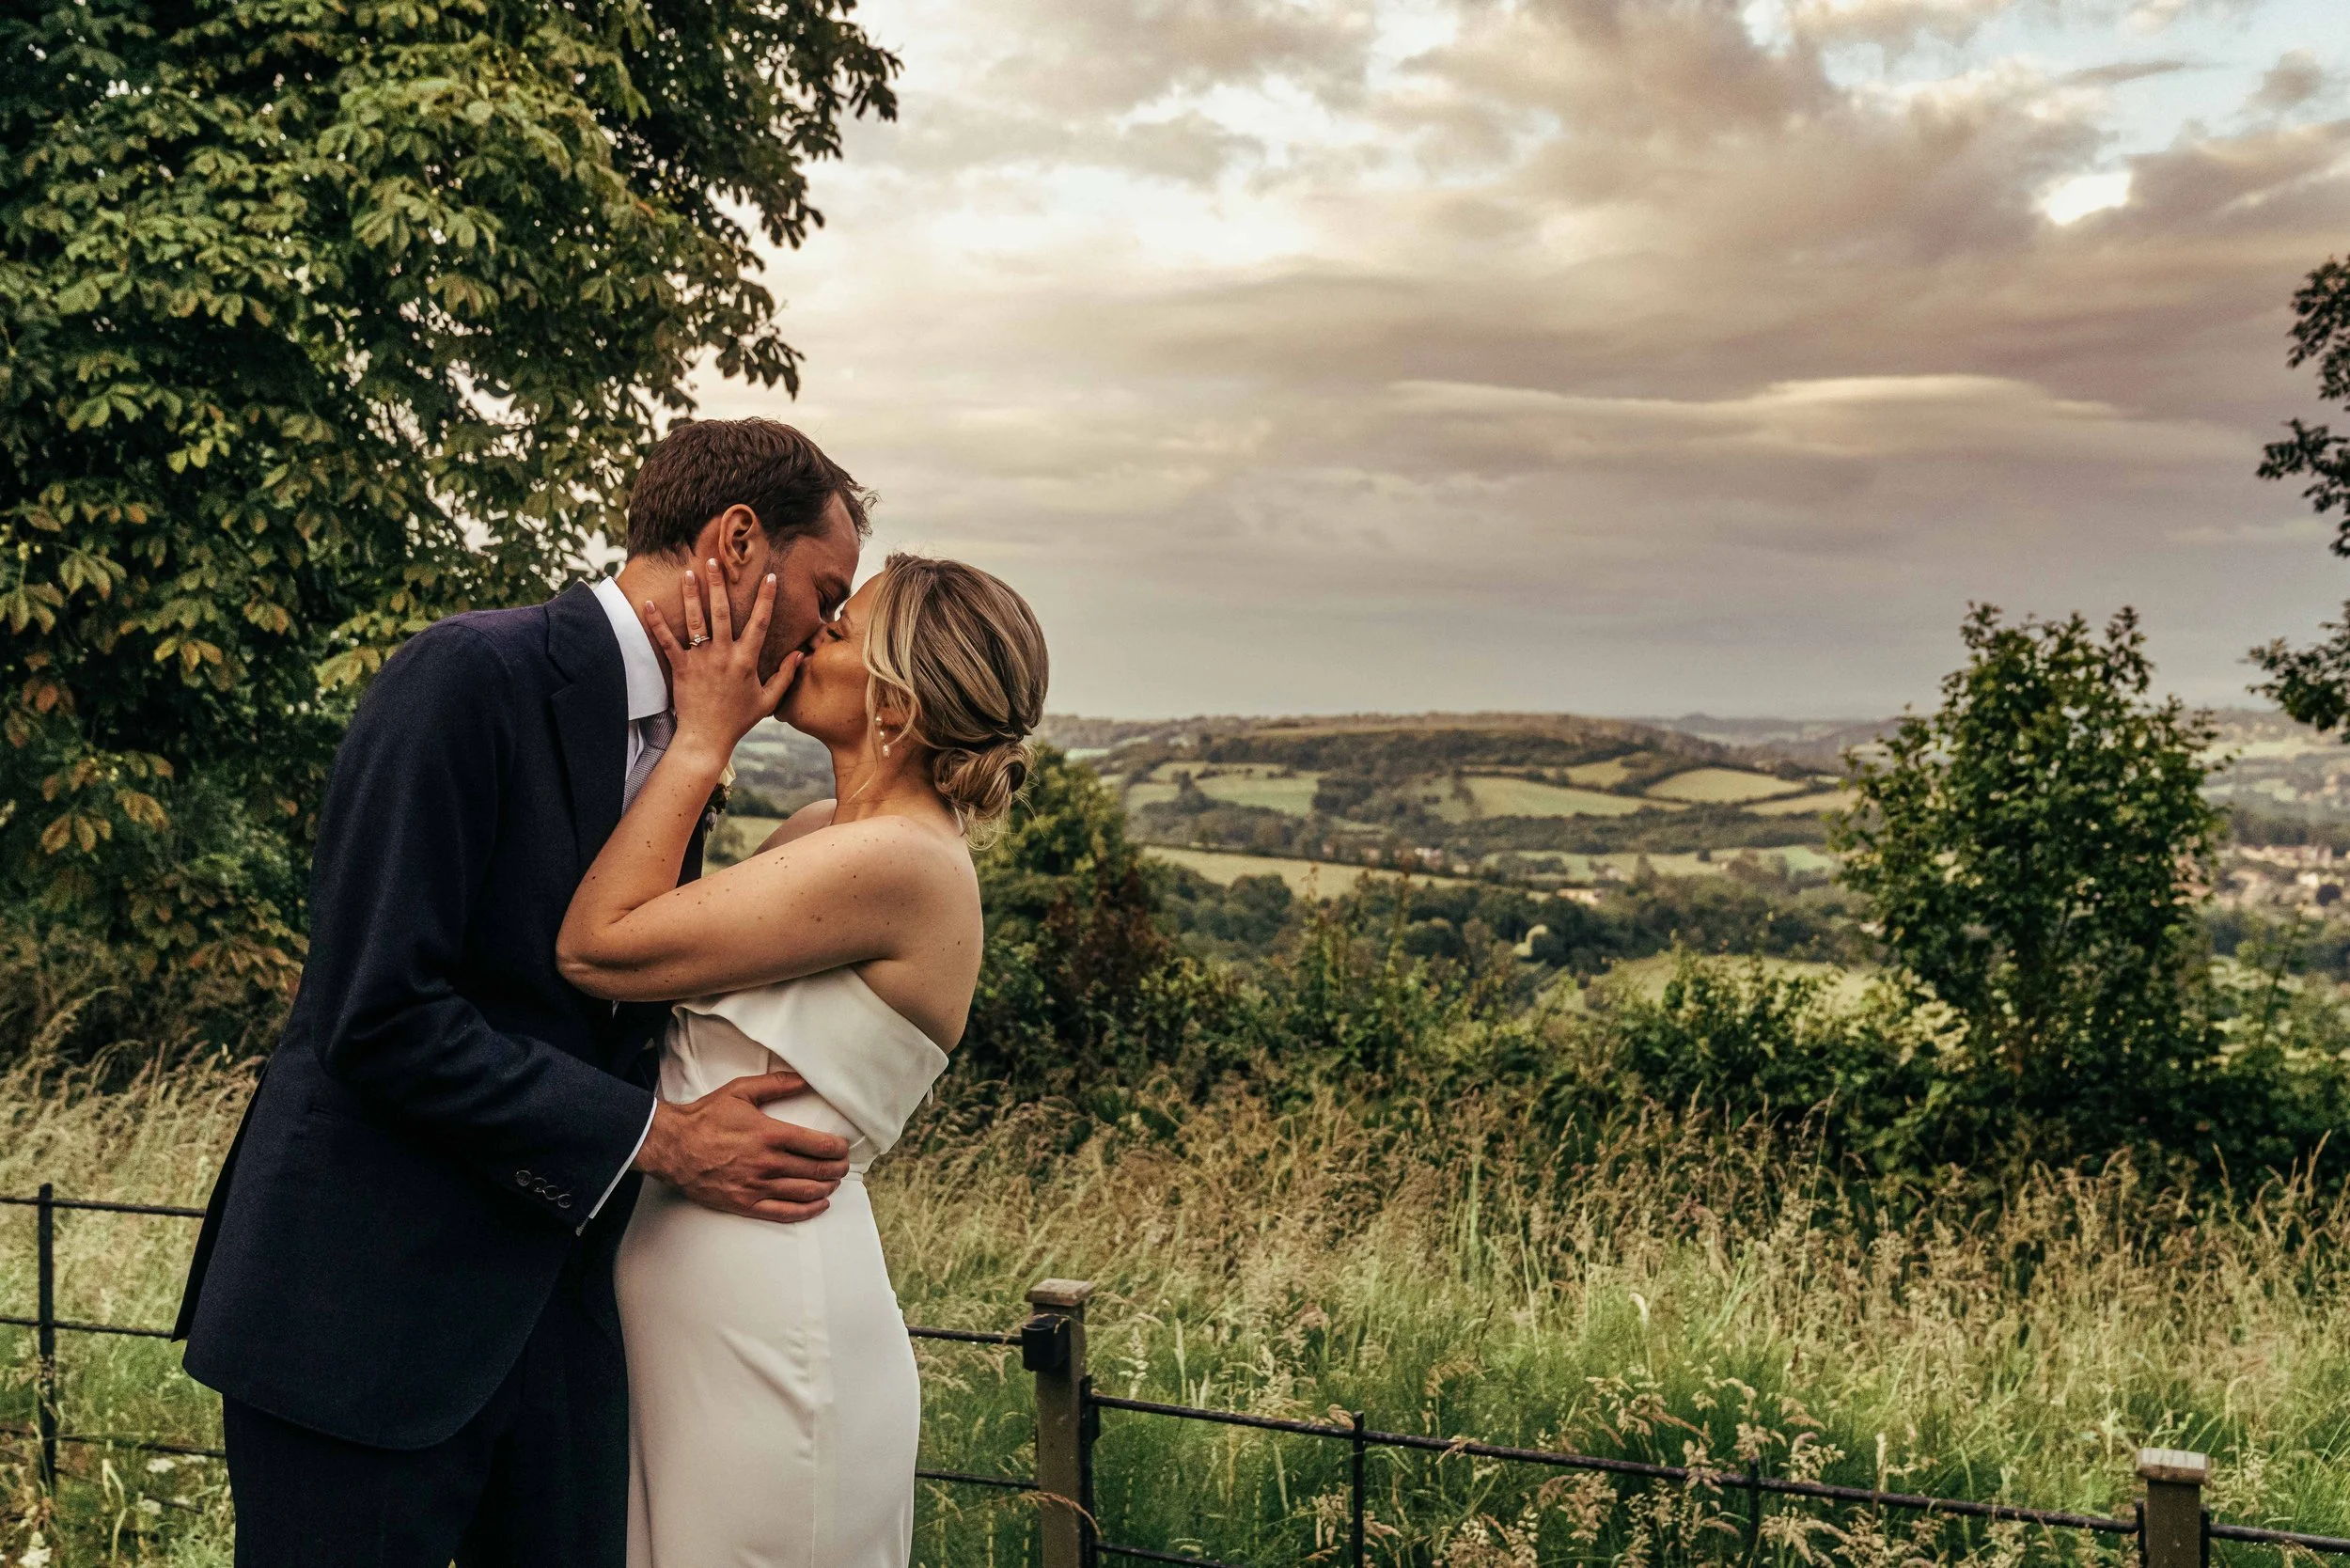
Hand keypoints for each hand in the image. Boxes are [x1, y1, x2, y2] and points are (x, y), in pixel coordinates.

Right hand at [633, 1070, 851, 1222]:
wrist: (672, 1146)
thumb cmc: (706, 1117)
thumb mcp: (740, 1091)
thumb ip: (775, 1084)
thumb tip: (804, 1079)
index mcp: (770, 1134)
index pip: (817, 1145)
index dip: (837, 1148)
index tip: (843, 1147)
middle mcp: (768, 1163)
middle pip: (816, 1170)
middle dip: (836, 1168)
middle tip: (843, 1165)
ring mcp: (757, 1186)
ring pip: (805, 1192)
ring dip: (826, 1187)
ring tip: (832, 1181)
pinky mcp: (745, 1204)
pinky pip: (784, 1213)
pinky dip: (807, 1211)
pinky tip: (819, 1204)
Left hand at [645, 563, 802, 761]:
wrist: (707, 738)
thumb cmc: (739, 720)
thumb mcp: (769, 700)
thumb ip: (785, 676)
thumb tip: (800, 655)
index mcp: (747, 660)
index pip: (760, 623)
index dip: (766, 599)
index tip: (769, 577)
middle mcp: (724, 655)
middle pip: (721, 612)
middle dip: (718, 584)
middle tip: (714, 561)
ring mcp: (701, 660)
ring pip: (695, 621)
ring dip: (691, 595)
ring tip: (687, 572)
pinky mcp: (681, 668)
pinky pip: (667, 642)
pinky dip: (658, 623)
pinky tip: (650, 604)